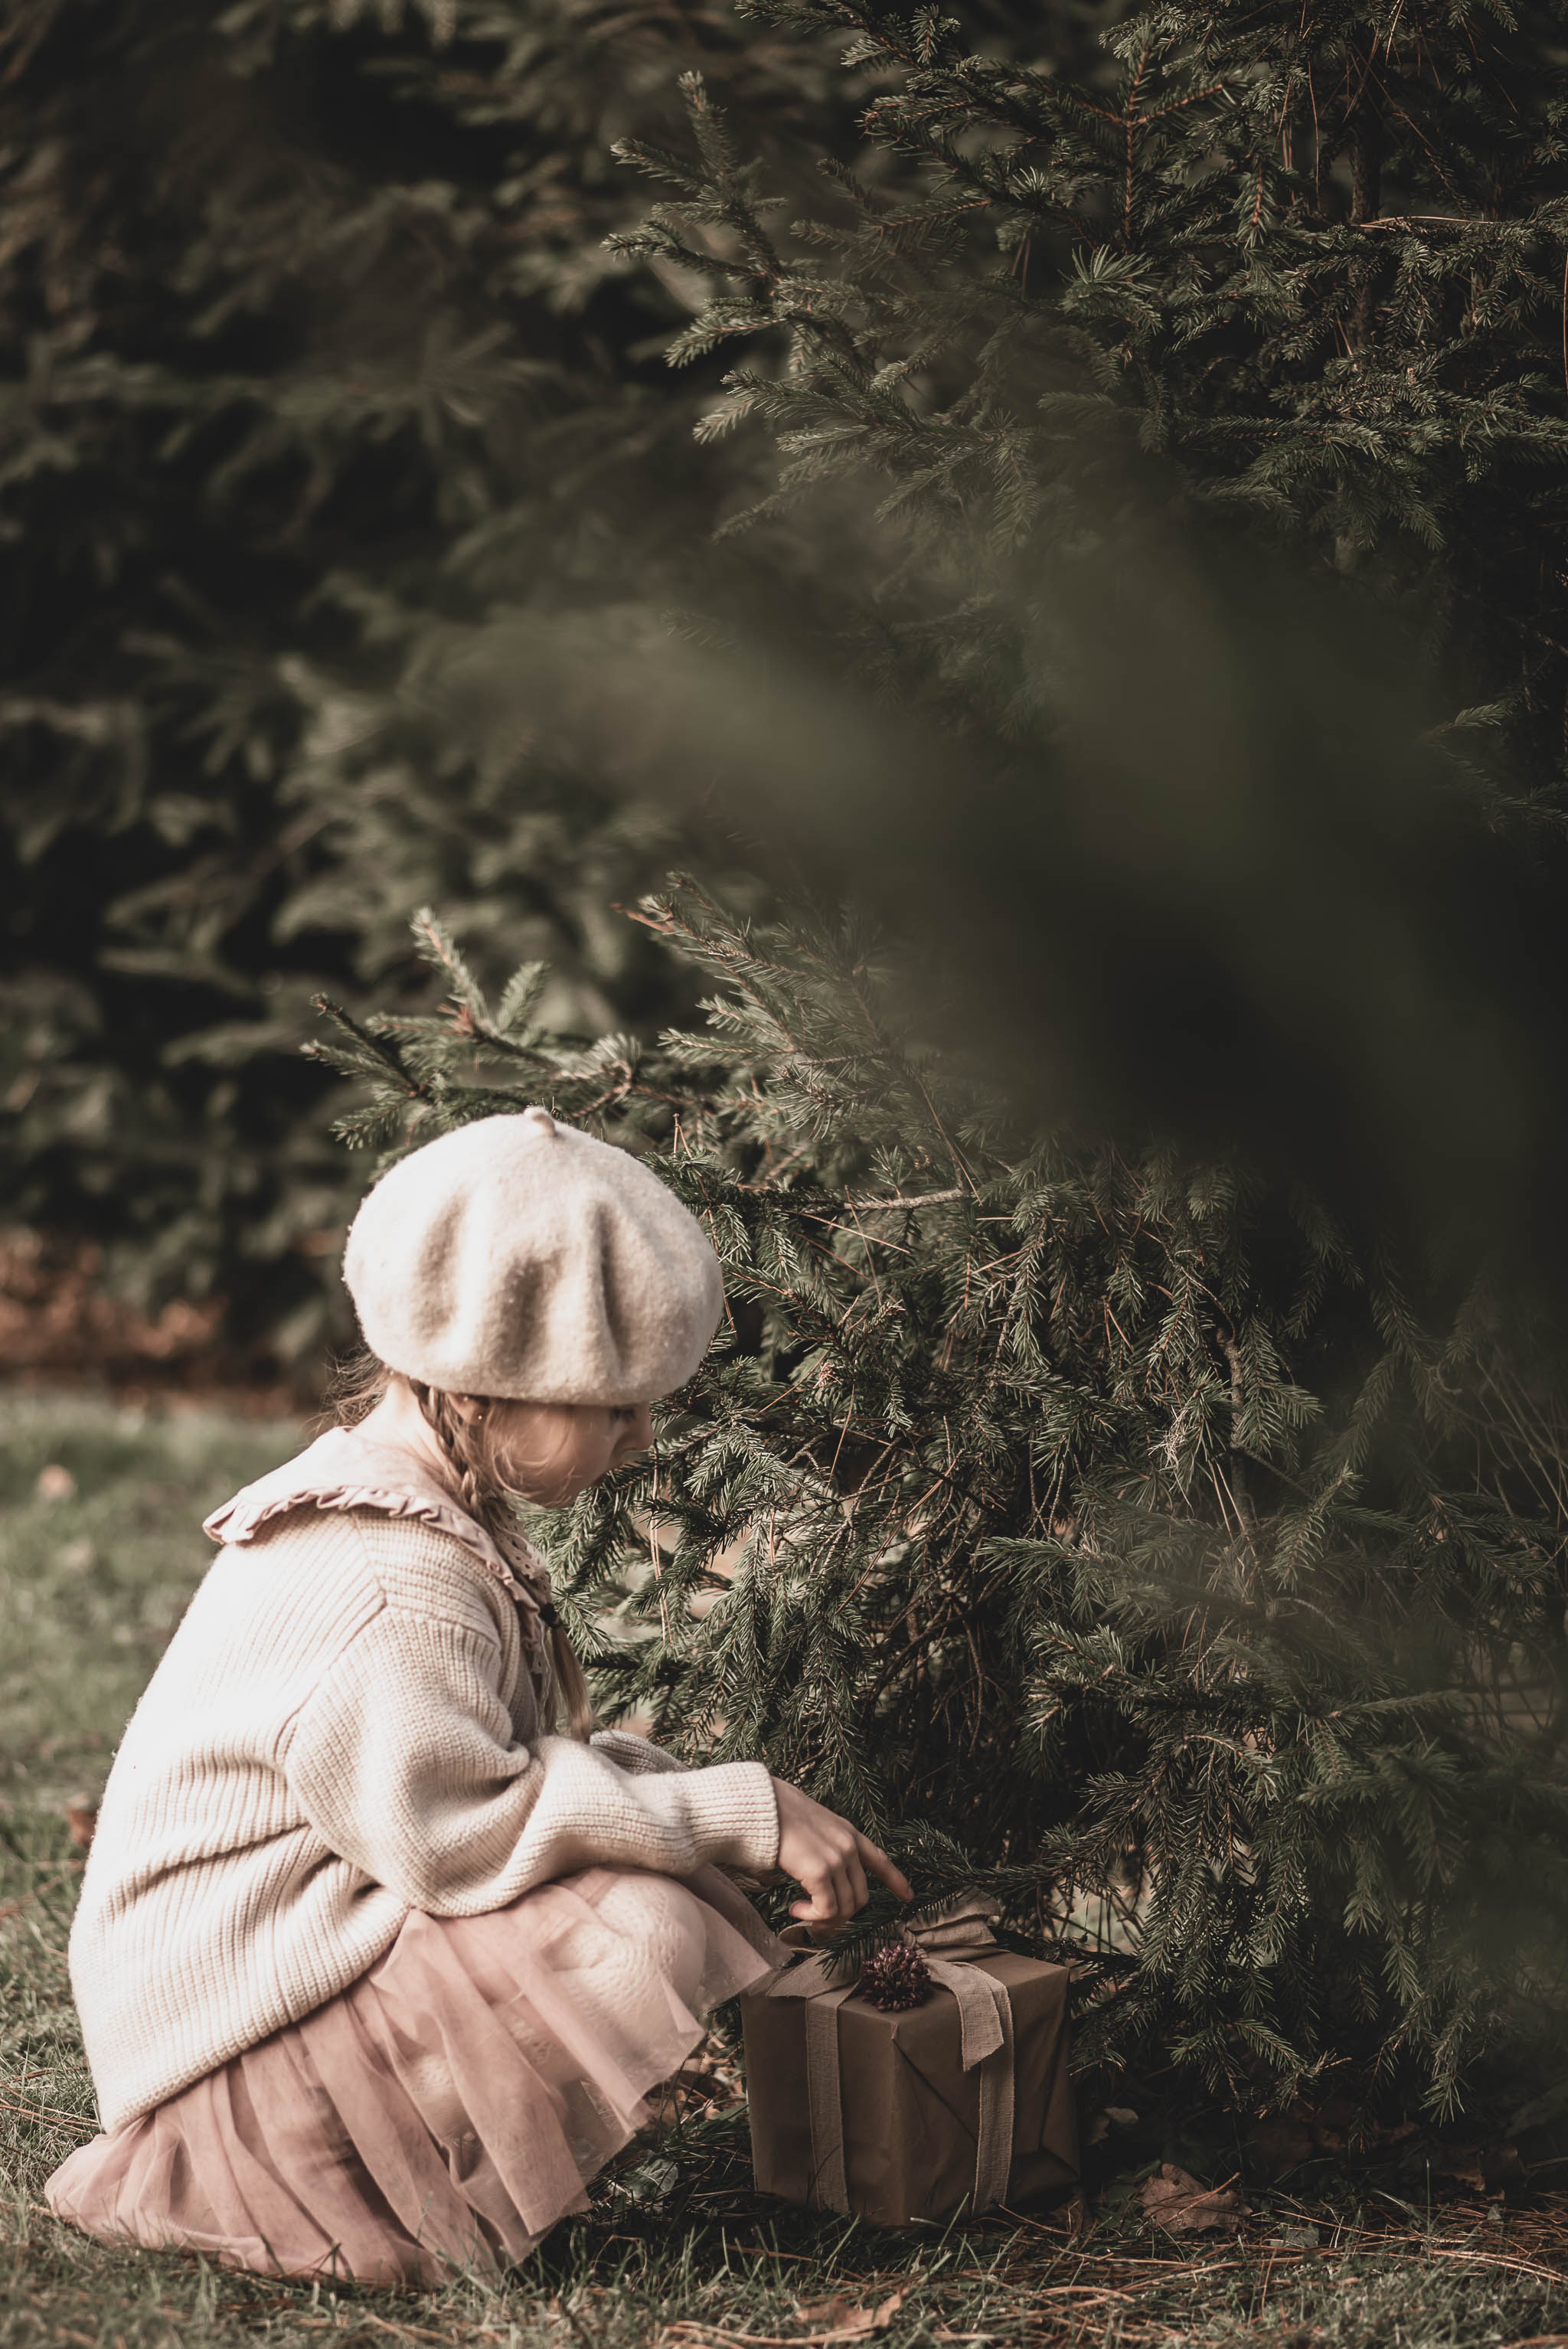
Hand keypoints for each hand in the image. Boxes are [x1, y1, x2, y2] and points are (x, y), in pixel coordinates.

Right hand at [771, 1777, 913, 1929]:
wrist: (762, 1805)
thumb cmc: (779, 1815)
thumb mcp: (813, 1827)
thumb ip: (825, 1848)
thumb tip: (821, 1880)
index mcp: (849, 1833)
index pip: (880, 1860)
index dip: (896, 1881)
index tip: (908, 1897)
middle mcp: (848, 1846)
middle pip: (860, 1897)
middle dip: (842, 1916)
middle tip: (819, 1922)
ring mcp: (837, 1859)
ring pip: (845, 1908)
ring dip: (824, 1920)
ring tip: (802, 1912)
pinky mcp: (820, 1872)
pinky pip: (826, 1910)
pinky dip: (812, 1917)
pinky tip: (795, 1908)